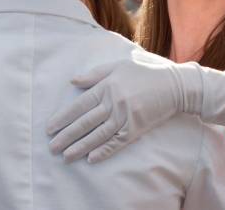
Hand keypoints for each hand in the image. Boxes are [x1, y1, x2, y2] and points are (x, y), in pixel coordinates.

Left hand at [46, 51, 185, 163]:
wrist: (174, 86)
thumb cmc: (144, 73)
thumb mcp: (118, 66)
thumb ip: (94, 74)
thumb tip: (72, 81)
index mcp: (107, 86)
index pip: (79, 105)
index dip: (63, 118)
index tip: (49, 128)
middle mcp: (113, 103)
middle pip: (85, 122)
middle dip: (66, 136)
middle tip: (52, 147)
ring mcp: (125, 117)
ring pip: (98, 135)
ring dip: (80, 147)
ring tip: (66, 156)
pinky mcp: (136, 129)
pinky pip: (117, 143)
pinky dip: (104, 151)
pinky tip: (91, 159)